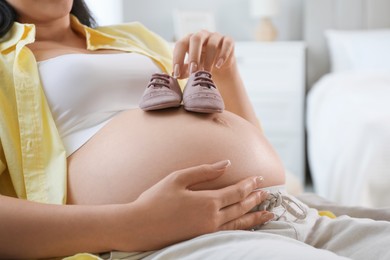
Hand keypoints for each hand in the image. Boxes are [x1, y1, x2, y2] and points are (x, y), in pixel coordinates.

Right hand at [113, 160, 273, 251]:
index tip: (260, 178)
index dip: (249, 185)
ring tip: (268, 214)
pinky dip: (243, 228)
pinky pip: (230, 233)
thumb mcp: (178, 178)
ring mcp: (208, 231)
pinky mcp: (203, 238)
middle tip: (268, 194)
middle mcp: (212, 218)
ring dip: (255, 217)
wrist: (139, 226)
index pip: (236, 192)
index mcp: (207, 201)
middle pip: (241, 207)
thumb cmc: (155, 199)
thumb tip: (226, 163)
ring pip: (239, 223)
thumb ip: (204, 171)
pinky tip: (247, 227)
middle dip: (256, 199)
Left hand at [173, 30, 235, 78]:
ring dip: (208, 60)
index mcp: (189, 39)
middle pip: (196, 39)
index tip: (176, 73)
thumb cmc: (201, 64)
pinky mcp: (228, 41)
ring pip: (212, 44)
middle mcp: (202, 35)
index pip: (180, 44)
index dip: (177, 58)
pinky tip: (218, 65)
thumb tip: (175, 75)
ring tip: (206, 73)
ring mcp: (215, 36)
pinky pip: (226, 44)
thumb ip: (183, 70)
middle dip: (194, 56)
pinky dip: (223, 55)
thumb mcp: (191, 68)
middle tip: (193, 71)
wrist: (219, 65)